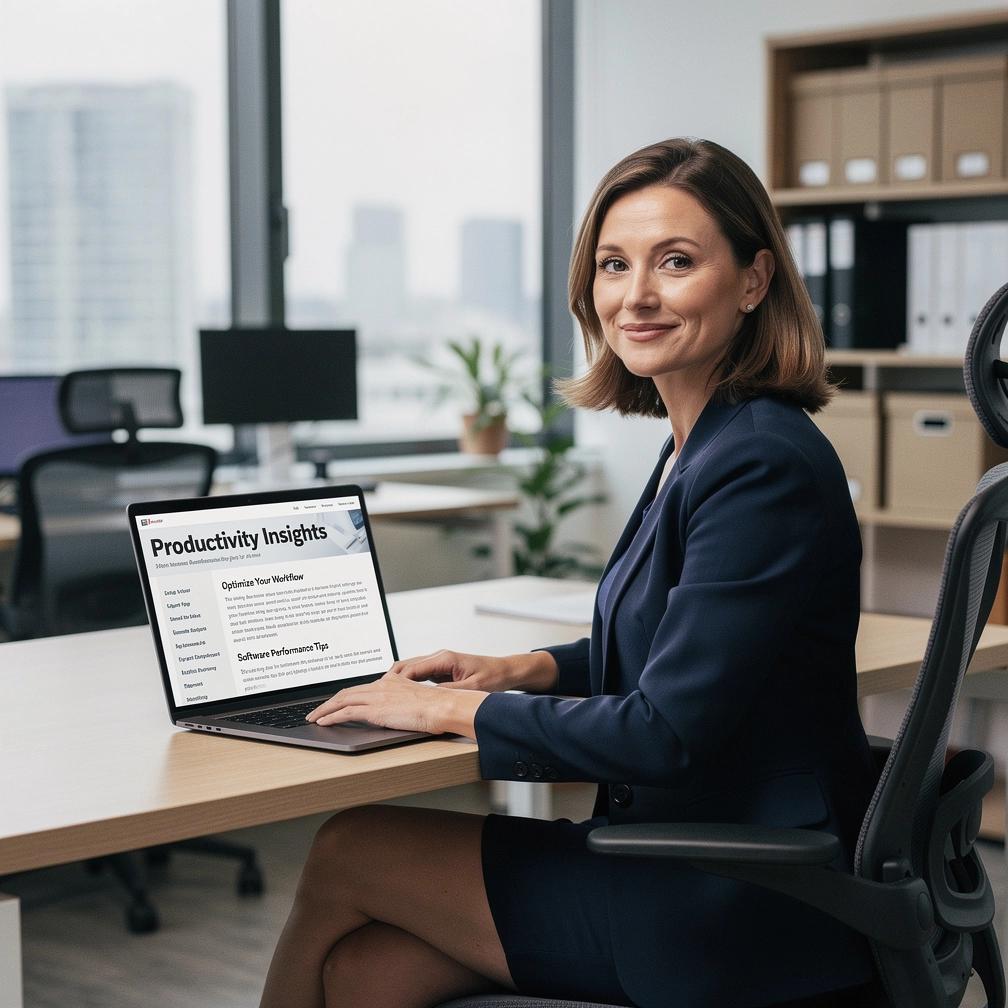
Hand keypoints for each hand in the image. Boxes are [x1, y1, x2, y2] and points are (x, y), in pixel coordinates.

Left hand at [306, 671, 485, 738]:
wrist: (444, 706)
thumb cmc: (438, 706)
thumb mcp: (419, 700)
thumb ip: (405, 702)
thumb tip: (400, 712)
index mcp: (391, 682)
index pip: (361, 688)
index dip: (345, 696)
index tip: (336, 702)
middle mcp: (381, 686)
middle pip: (347, 692)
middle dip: (329, 702)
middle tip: (316, 711)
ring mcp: (377, 696)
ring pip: (341, 700)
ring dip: (324, 710)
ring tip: (313, 718)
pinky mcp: (375, 709)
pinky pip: (346, 712)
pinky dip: (331, 717)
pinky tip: (323, 723)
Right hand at [391, 649, 557, 693]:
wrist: (506, 671)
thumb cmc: (493, 677)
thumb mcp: (472, 688)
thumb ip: (451, 692)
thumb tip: (430, 699)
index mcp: (444, 658)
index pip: (411, 668)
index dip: (394, 681)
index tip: (382, 692)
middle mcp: (439, 657)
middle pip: (405, 667)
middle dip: (389, 680)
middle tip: (374, 695)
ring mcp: (439, 663)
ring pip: (410, 671)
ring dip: (397, 682)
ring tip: (383, 696)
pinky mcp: (441, 670)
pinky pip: (418, 676)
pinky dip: (407, 684)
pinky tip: (401, 696)